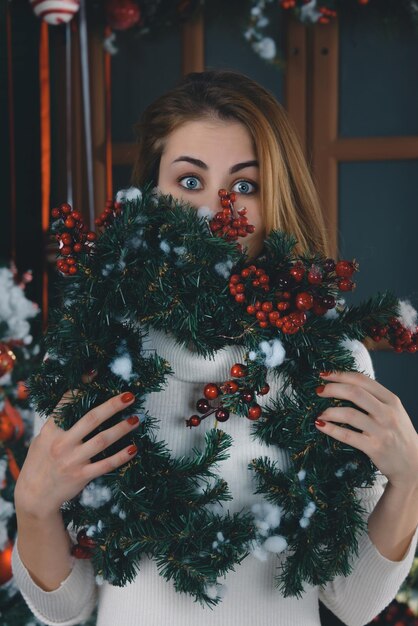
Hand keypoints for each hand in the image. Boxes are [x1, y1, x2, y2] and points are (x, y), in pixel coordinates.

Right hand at [14, 388, 138, 517]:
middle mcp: (62, 443)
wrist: (34, 496)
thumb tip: (76, 402)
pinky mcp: (82, 476)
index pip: (66, 403)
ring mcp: (72, 460)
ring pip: (102, 440)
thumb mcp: (42, 439)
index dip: (81, 387)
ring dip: (122, 428)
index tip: (95, 374)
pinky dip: (121, 456)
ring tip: (136, 419)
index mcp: (50, 430)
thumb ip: (57, 423)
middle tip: (129, 396)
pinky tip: (134, 448)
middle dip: (112, 405)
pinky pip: (106, 464)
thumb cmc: (39, 463)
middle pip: (91, 419)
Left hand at [315, 371, 417, 490]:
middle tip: (318, 390)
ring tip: (319, 413)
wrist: (413, 464)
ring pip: (349, 414)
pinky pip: (348, 435)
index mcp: (391, 400)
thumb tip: (345, 384)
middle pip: (354, 393)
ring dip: (329, 411)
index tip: (325, 374)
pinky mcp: (374, 448)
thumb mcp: (393, 411)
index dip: (340, 375)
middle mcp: (387, 413)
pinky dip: (331, 429)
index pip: (362, 380)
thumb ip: (375, 398)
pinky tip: (321, 425)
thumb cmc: (398, 434)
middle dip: (332, 389)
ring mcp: (381, 430)